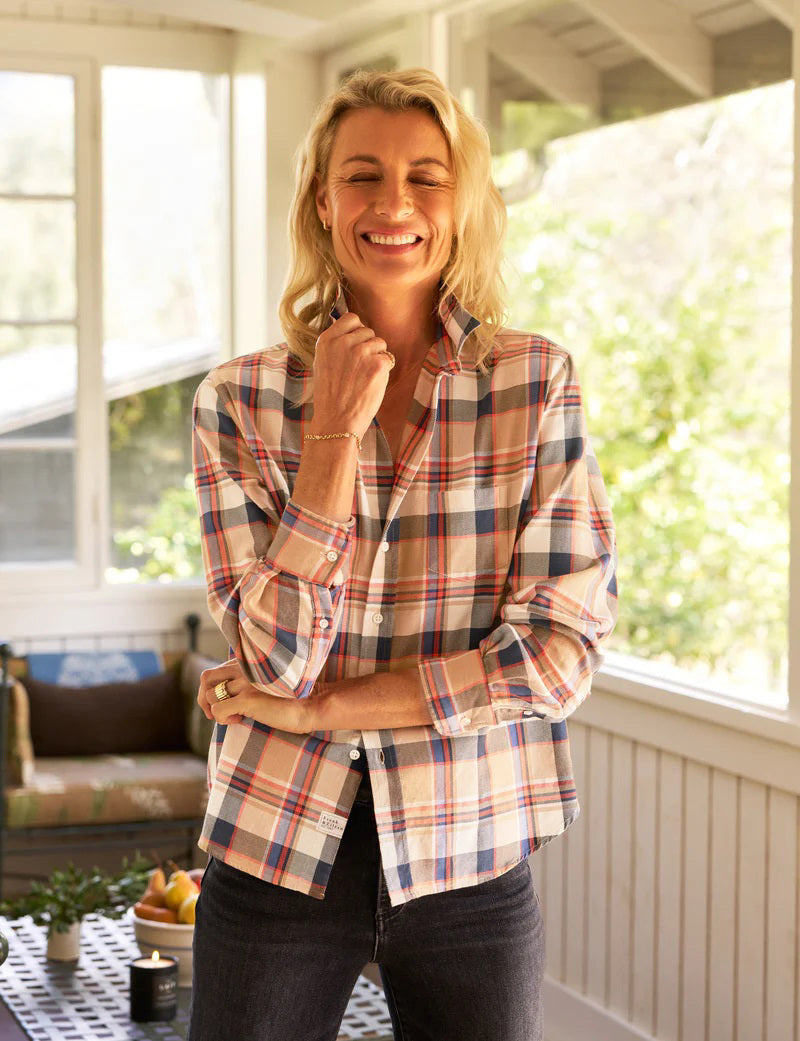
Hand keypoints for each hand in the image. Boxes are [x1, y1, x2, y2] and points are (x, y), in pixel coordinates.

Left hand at [197, 659, 315, 734]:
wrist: (313, 703)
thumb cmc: (291, 697)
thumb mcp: (266, 682)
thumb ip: (248, 680)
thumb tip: (226, 695)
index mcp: (247, 663)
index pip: (215, 672)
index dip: (212, 691)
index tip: (223, 704)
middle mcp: (244, 669)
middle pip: (206, 678)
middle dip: (204, 698)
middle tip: (216, 712)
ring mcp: (246, 682)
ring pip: (211, 696)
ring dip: (216, 711)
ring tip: (235, 717)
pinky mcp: (249, 698)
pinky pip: (218, 710)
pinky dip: (223, 720)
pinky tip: (239, 720)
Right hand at [310, 312, 393, 441]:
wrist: (336, 421)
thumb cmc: (331, 396)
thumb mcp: (322, 363)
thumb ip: (336, 344)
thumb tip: (354, 330)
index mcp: (326, 340)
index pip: (351, 318)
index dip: (357, 332)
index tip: (355, 346)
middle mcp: (343, 342)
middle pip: (368, 331)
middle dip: (368, 347)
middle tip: (358, 370)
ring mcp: (360, 352)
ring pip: (380, 343)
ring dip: (377, 358)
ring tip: (363, 377)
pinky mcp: (377, 364)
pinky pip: (388, 358)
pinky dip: (384, 371)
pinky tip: (371, 383)